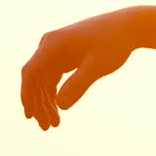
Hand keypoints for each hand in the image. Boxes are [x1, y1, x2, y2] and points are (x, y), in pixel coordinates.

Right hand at [20, 9, 138, 129]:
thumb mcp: (97, 65)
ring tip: (53, 125)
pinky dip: (54, 94)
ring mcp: (55, 51)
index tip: (29, 115)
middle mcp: (49, 46)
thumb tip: (61, 106)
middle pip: (35, 79)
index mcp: (53, 44)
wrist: (128, 27)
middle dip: (39, 104)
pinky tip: (58, 110)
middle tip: (47, 128)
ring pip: (43, 81)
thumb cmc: (113, 43)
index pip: (31, 72)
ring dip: (46, 102)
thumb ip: (79, 84)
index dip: (27, 94)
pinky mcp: (63, 56)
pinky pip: (52, 79)